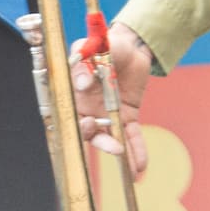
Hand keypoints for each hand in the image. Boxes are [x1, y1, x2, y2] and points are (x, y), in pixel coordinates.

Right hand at [24, 13, 154, 176]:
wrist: (131, 47)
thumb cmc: (108, 44)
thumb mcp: (97, 44)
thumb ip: (87, 57)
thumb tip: (82, 83)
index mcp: (73, 90)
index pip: (68, 110)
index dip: (74, 120)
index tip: (86, 121)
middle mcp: (86, 106)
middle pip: (85, 129)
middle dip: (96, 139)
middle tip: (110, 144)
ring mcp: (105, 114)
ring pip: (106, 137)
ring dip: (114, 148)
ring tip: (124, 158)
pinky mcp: (125, 117)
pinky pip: (129, 136)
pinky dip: (136, 151)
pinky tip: (141, 167)